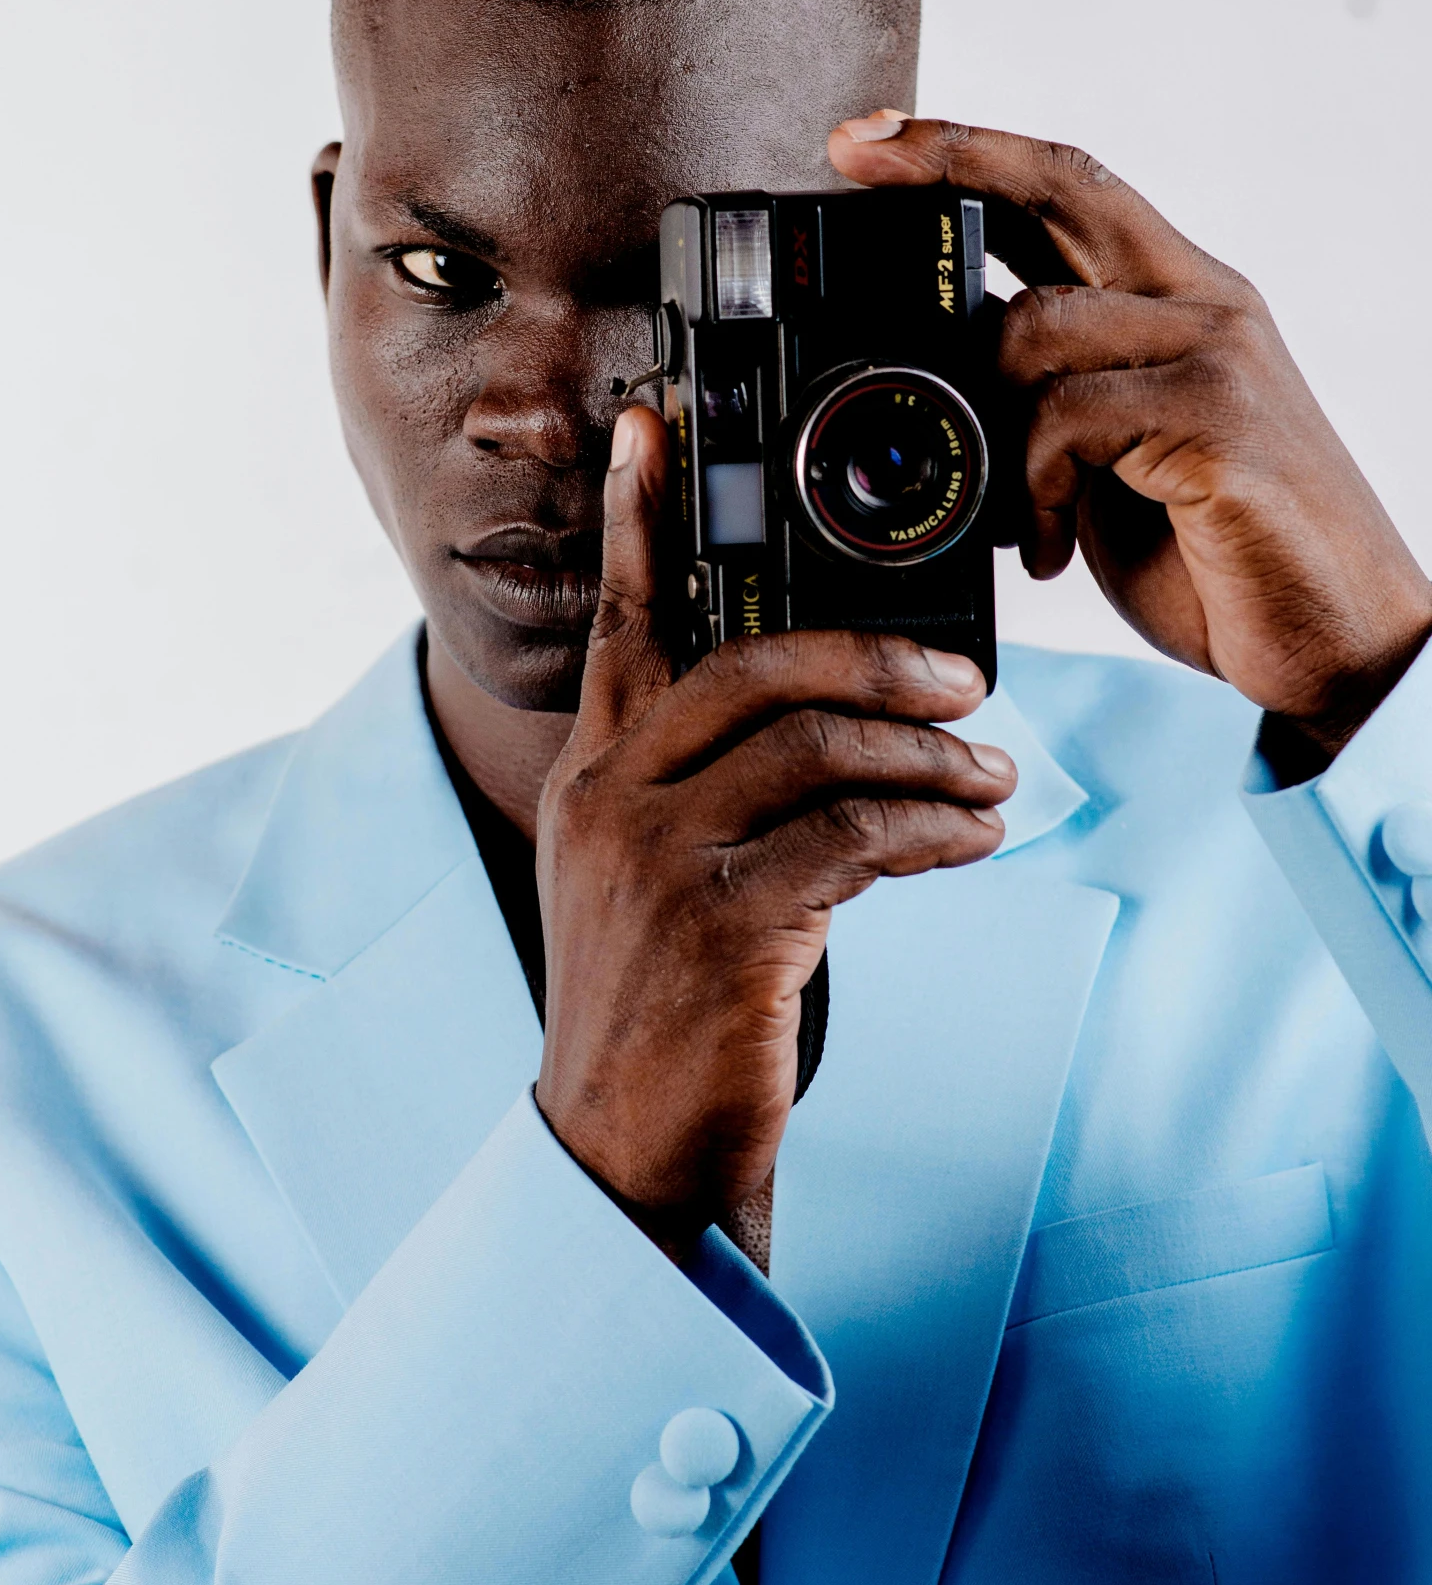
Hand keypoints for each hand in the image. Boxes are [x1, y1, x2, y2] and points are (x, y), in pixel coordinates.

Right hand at [532, 405, 1015, 1259]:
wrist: (625, 1158)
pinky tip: (975, 835)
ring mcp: (660, 861)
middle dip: (874, 658)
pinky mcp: (724, 927)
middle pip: (753, 666)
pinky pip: (856, 838)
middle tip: (964, 682)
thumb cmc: (661, 1012)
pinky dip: (935, 828)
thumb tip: (831, 726)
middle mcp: (613, 800)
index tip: (651, 426)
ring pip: (819, 748)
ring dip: (929, 756)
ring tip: (992, 777)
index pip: (620, 624)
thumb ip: (704, 789)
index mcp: (592, 776)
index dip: (635, 518)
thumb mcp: (646, 880)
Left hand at [831, 114, 1431, 759]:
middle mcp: (1204, 305)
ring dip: (989, 427)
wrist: (1334, 644)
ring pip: (1036, 326)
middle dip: (949, 160)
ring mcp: (1214, 354)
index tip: (871, 138)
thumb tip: (943, 374)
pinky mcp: (1217, 418)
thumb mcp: (1109, 461)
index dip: (970, 151)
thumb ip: (1046, 399)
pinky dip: (1029, 488)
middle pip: (1061, 189)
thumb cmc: (1218, 554)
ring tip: (1017, 516)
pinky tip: (1048, 549)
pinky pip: (1065, 416)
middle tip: (855, 155)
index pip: (1070, 188)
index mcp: (1179, 300)